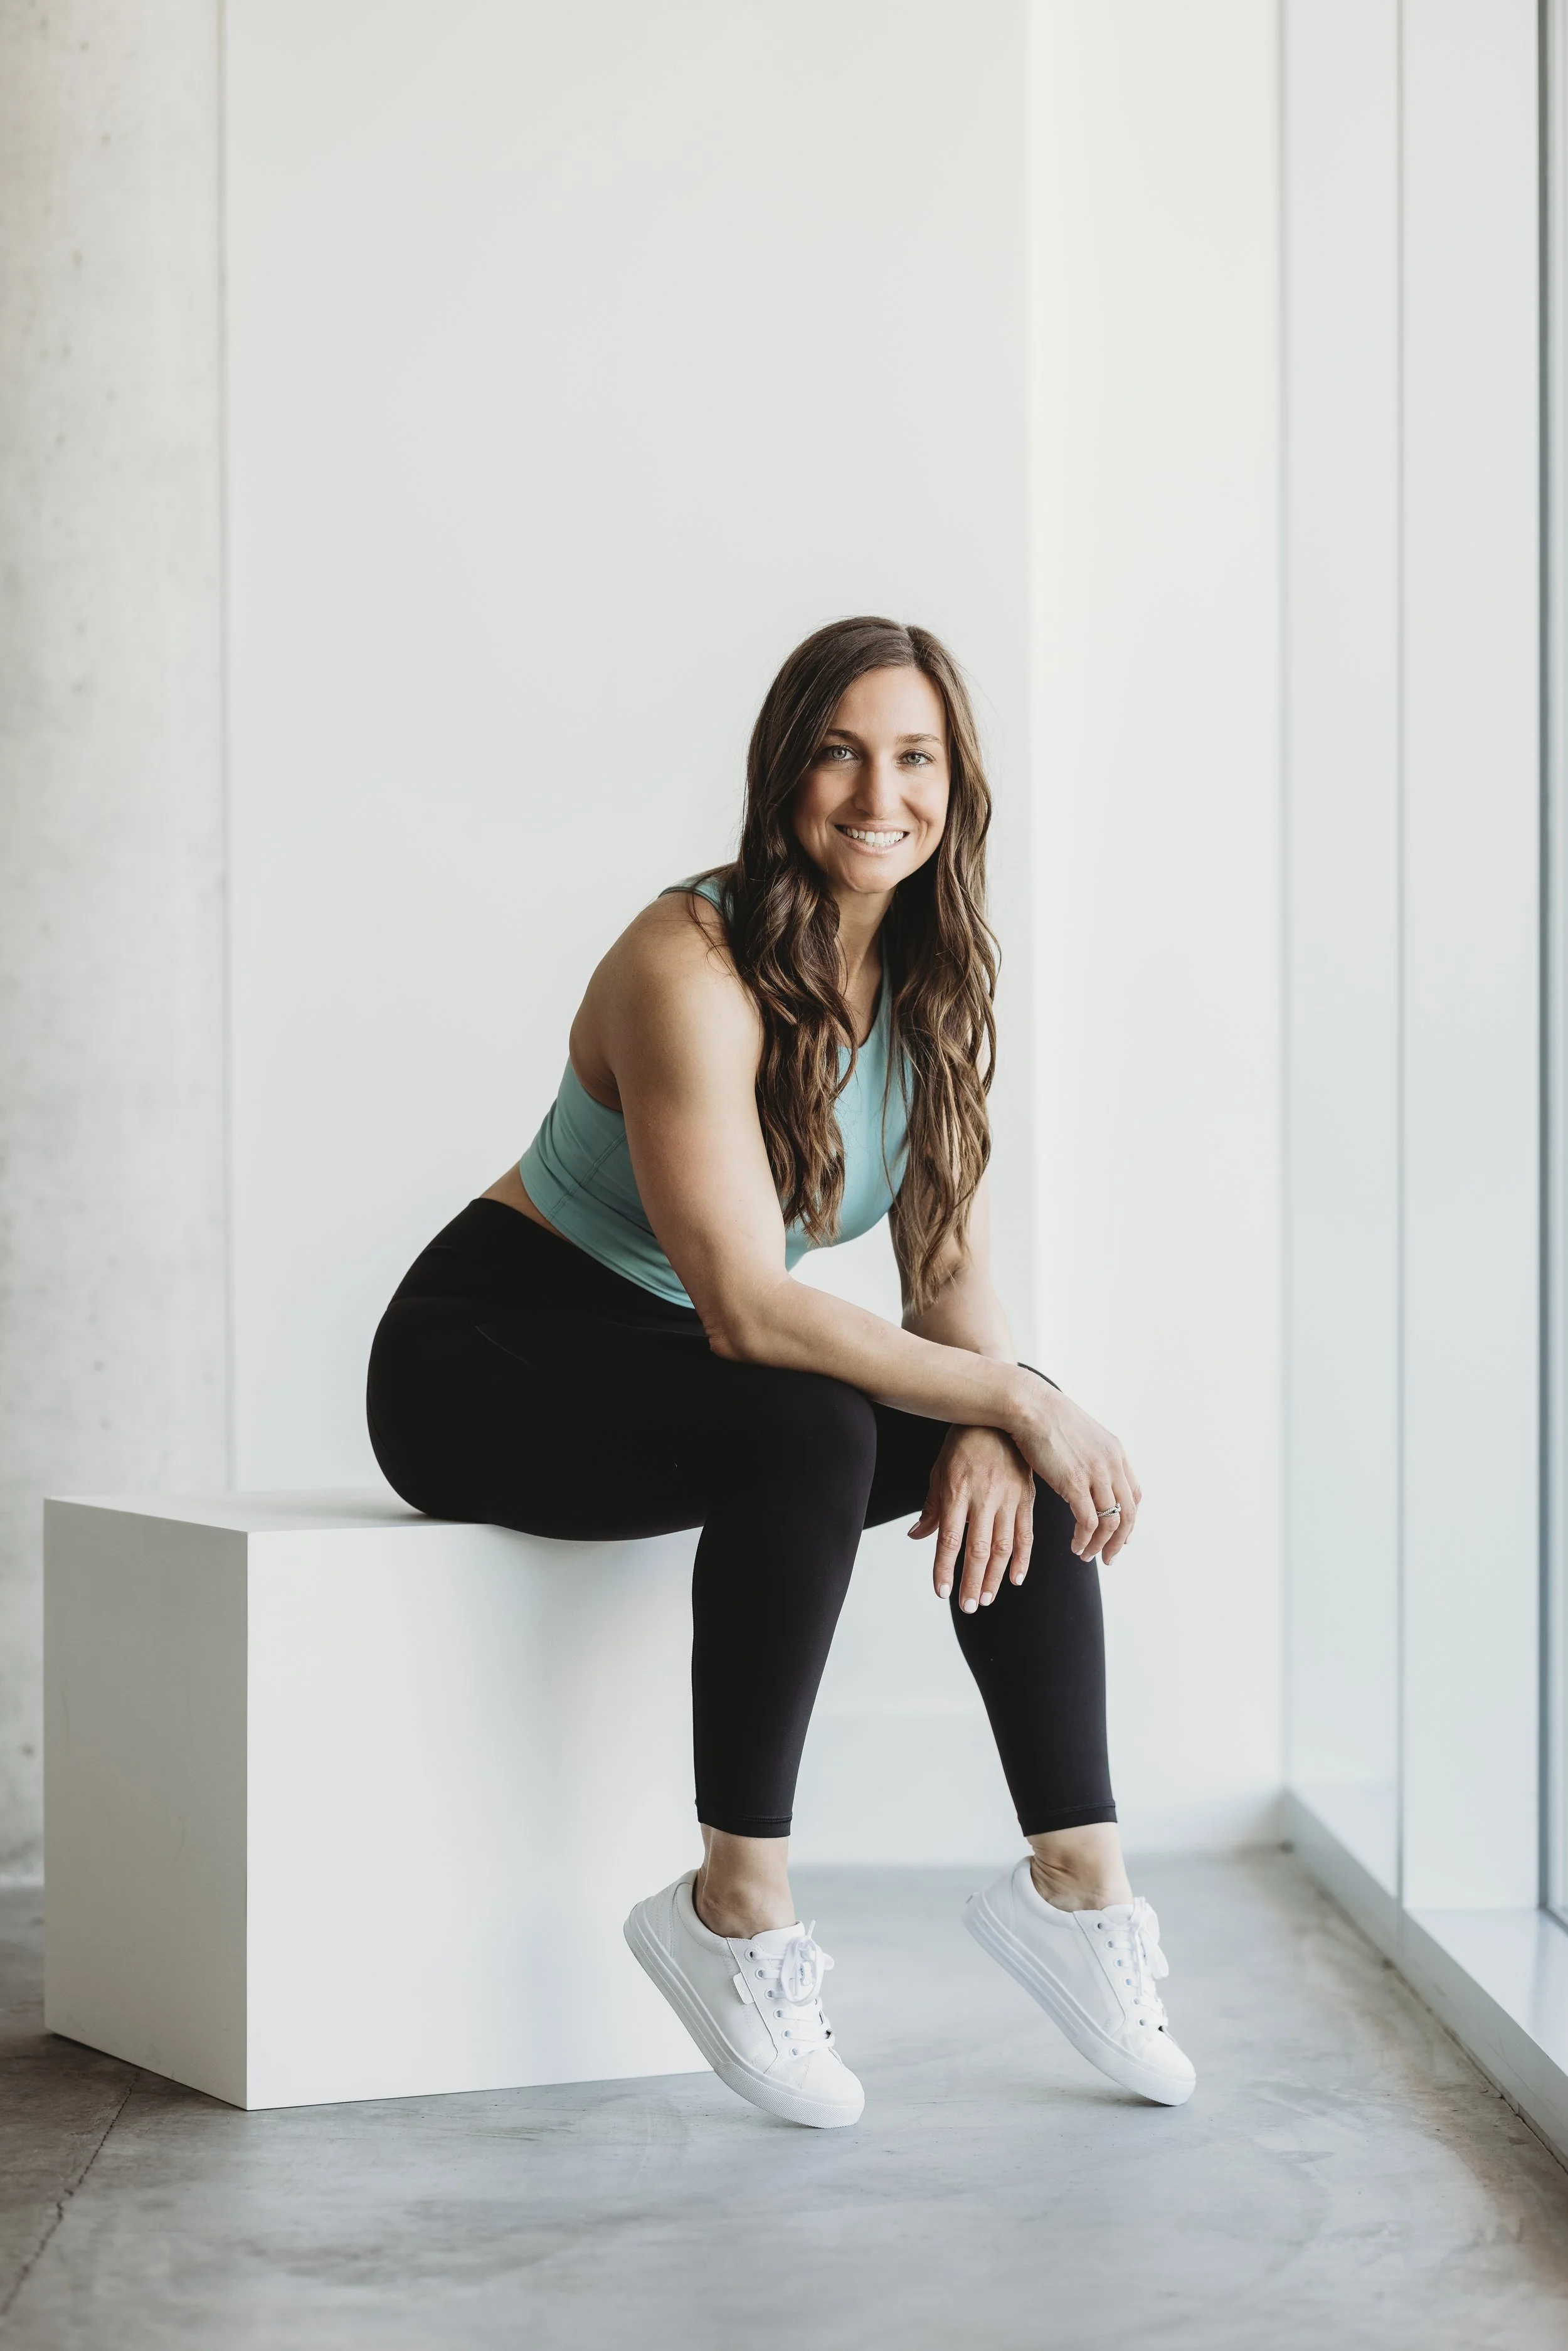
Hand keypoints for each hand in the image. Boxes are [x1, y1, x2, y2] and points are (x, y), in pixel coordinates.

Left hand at [908, 1425, 1036, 1612]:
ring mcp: (1009, 1498)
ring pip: (1004, 1546)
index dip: (945, 1568)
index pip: (949, 1538)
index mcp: (957, 1490)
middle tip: (968, 1606)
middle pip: (978, 1548)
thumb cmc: (963, 1444)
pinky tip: (1016, 1579)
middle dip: (973, 1581)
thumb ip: (932, 1507)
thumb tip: (917, 1537)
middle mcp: (984, 1497)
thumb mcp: (939, 1470)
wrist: (999, 1417)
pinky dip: (1023, 1559)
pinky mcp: (1027, 1497)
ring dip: (996, 1577)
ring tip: (987, 1598)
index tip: (941, 1592)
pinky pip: (1027, 1533)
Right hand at [1013, 1378, 1140, 1563]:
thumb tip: (1085, 1472)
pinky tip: (1075, 1545)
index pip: (1134, 1494)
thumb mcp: (1080, 1436)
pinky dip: (1085, 1539)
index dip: (1129, 1519)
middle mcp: (1112, 1464)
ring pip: (1111, 1522)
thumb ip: (1090, 1456)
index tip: (1120, 1535)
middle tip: (1109, 1557)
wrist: (1029, 1406)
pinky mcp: (1075, 1483)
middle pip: (1128, 1513)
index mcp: (1115, 1452)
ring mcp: (1096, 1474)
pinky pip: (1088, 1522)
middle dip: (1121, 1541)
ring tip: (1086, 1554)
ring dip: (1101, 1544)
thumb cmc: (1045, 1419)